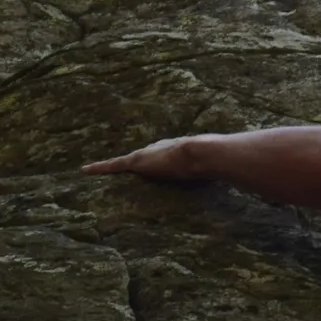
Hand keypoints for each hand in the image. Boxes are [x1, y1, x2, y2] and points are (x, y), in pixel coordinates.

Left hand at [82, 135, 211, 181]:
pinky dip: (100, 168)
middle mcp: (159, 148)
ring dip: (111, 167)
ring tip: (96, 169)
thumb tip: (235, 172)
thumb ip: (219, 167)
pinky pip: (114, 166)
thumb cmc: (213, 159)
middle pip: (143, 155)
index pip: (162, 152)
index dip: (156, 156)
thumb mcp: (215, 165)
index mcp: (176, 148)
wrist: (203, 154)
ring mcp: (148, 155)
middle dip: (134, 160)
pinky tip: (85, 170)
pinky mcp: (138, 162)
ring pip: (125, 162)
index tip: (153, 159)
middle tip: (123, 164)